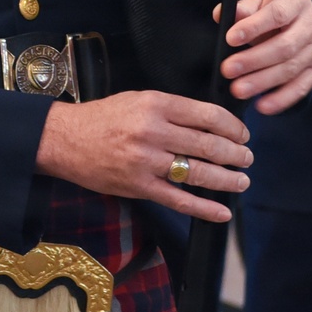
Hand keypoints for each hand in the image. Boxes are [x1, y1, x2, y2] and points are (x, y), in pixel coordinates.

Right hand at [35, 91, 251, 222]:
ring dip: (227, 179)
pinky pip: (179, 199)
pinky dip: (205, 208)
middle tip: (247, 158)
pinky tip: (222, 212)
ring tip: (241, 181)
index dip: (232, 127)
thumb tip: (208, 122)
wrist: (64, 139)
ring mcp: (146, 161)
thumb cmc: (102, 117)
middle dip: (235, 154)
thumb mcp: (137, 99)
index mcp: (155, 104)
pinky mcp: (139, 186)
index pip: (206, 115)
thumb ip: (170, 109)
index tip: (242, 134)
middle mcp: (153, 131)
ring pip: (198, 172)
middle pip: (208, 144)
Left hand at [215, 0, 311, 115]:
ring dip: (263, 82)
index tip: (230, 39)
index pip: (276, 14)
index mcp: (297, 1)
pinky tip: (262, 106)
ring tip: (238, 89)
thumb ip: (242, 9)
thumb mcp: (260, 1)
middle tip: (227, 70)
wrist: (303, 16)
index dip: (253, 27)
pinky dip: (282, 98)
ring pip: (291, 68)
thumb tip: (220, 16)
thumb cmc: (276, 8)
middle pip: (284, 46)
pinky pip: (302, 87)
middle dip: (254, 60)